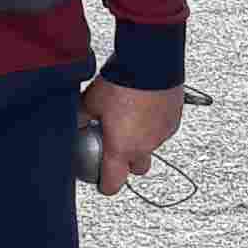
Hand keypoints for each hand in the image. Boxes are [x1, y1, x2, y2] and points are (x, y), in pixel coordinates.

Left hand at [82, 76, 182, 196]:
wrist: (150, 62)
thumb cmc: (121, 83)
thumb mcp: (90, 101)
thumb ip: (81, 118)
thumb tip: (73, 124)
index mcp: (122, 149)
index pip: (114, 184)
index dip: (105, 185)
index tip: (101, 180)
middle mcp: (145, 146)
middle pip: (137, 169)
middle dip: (127, 162)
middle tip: (116, 146)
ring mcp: (162, 134)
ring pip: (151, 147)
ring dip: (141, 140)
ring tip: (130, 119)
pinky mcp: (174, 120)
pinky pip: (162, 131)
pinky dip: (153, 125)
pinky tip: (144, 108)